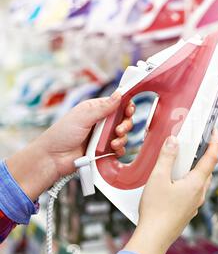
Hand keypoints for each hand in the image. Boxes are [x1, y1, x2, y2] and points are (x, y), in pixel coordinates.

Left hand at [6, 92, 134, 200]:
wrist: (53, 158)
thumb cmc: (61, 134)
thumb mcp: (83, 117)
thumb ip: (103, 107)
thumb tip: (119, 94)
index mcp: (95, 109)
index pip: (117, 104)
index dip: (126, 106)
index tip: (129, 110)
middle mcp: (101, 122)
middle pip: (123, 120)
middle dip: (125, 124)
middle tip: (119, 130)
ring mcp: (103, 136)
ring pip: (123, 135)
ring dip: (122, 138)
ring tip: (113, 143)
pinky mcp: (104, 150)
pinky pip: (119, 149)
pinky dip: (119, 149)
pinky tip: (113, 150)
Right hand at [124, 130, 217, 253]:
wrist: (153, 238)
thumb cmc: (156, 212)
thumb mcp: (158, 178)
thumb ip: (167, 157)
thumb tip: (173, 142)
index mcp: (196, 183)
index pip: (211, 158)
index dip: (215, 143)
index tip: (215, 132)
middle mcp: (199, 194)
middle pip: (207, 170)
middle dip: (203, 156)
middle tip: (195, 146)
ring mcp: (194, 205)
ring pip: (200, 183)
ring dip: (194, 171)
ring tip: (180, 164)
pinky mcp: (186, 212)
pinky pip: (192, 193)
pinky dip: (187, 184)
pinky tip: (173, 185)